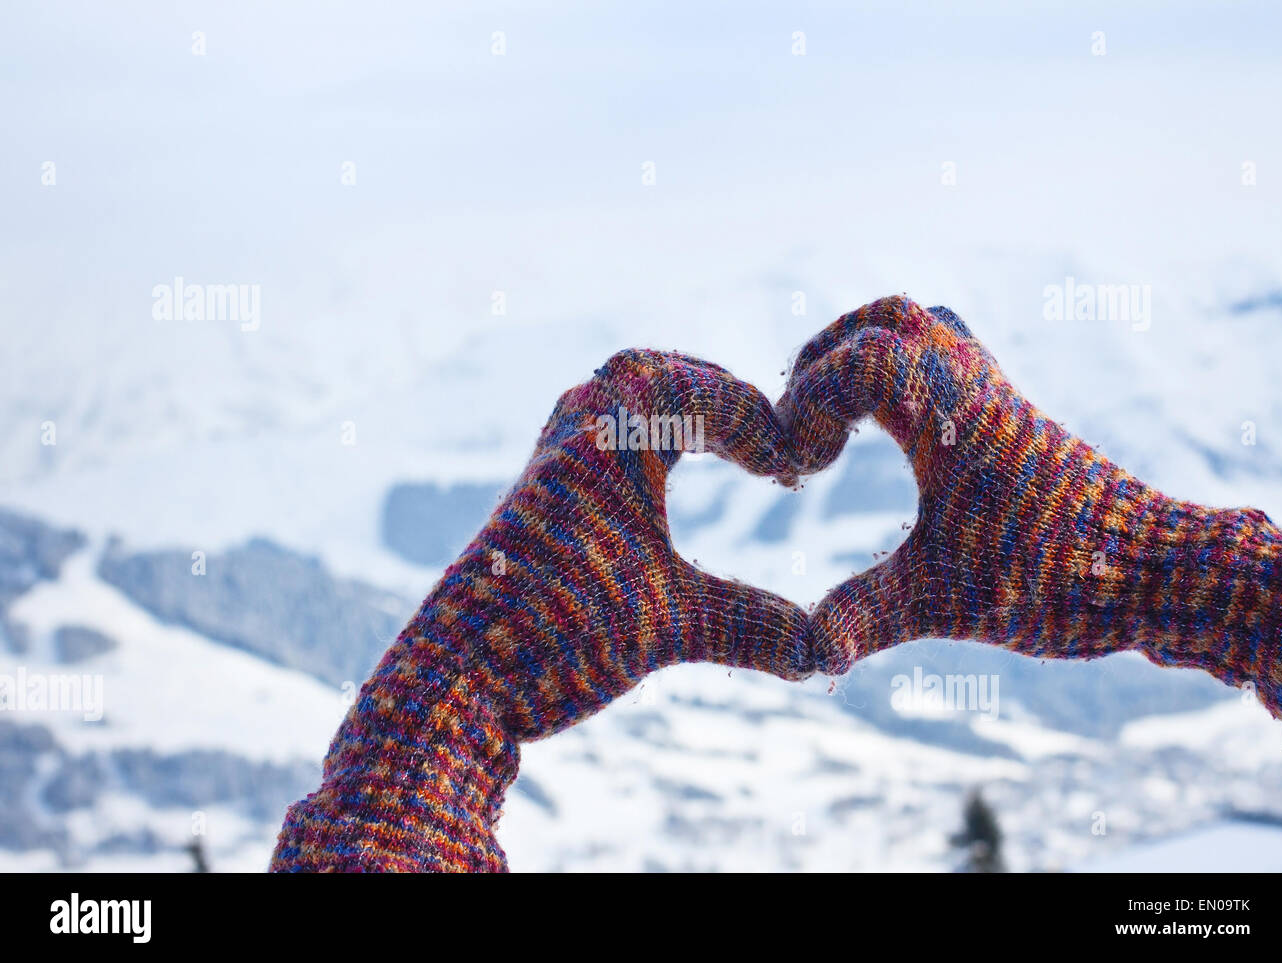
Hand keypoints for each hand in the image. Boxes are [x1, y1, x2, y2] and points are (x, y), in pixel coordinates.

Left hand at [405, 348, 812, 741]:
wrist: (450, 682)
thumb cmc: (553, 638)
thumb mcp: (667, 628)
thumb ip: (752, 627)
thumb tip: (827, 652)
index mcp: (606, 443)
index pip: (698, 393)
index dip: (758, 422)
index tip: (796, 465)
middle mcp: (570, 437)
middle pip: (647, 371)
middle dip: (713, 393)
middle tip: (761, 434)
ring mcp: (546, 464)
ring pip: (609, 397)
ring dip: (670, 408)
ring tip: (720, 445)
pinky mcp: (533, 498)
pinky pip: (589, 430)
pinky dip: (635, 434)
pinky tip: (657, 480)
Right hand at [779, 296, 1281, 749]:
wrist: (1158, 571)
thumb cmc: (1056, 578)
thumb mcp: (944, 601)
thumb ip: (865, 616)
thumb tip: (804, 649)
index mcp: (952, 412)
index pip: (858, 357)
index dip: (808, 398)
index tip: (800, 464)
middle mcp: (975, 384)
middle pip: (887, 319)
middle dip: (826, 360)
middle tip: (802, 423)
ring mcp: (997, 394)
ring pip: (923, 329)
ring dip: (867, 357)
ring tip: (837, 420)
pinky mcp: (1013, 415)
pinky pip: (948, 356)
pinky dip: (904, 373)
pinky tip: (893, 435)